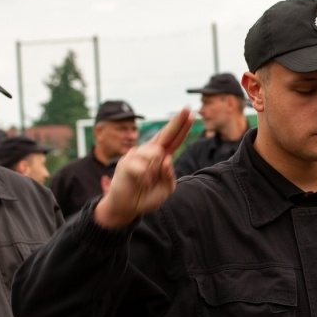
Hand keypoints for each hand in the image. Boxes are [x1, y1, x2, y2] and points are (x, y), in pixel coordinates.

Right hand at [95, 108, 192, 227]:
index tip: (191, 113)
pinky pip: (143, 168)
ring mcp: (137, 155)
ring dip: (154, 172)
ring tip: (146, 181)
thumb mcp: (165, 189)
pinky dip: (145, 179)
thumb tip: (167, 158)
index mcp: (162, 156)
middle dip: (177, 122)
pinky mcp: (125, 162)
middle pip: (165, 134)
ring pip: (156, 155)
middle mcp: (149, 151)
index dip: (182, 127)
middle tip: (188, 109)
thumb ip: (169, 176)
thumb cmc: (146, 196)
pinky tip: (140, 182)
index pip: (174, 140)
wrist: (126, 207)